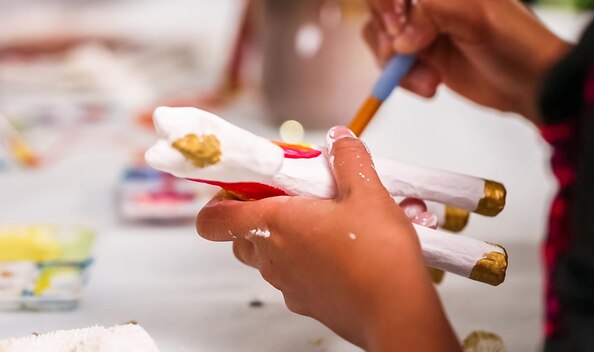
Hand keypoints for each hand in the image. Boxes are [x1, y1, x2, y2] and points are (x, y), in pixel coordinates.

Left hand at [196, 126, 459, 350]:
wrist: (397, 312)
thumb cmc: (376, 258)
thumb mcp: (366, 191)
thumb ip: (347, 159)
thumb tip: (339, 140)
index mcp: (273, 225)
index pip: (213, 219)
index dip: (221, 198)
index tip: (247, 182)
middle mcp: (272, 258)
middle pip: (241, 234)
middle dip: (261, 211)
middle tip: (293, 196)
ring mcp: (288, 284)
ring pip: (270, 254)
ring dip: (289, 235)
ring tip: (328, 218)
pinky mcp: (308, 301)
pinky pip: (296, 275)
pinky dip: (310, 258)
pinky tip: (344, 247)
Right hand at [364, 0, 570, 121]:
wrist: (528, 83)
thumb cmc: (513, 42)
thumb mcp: (476, 17)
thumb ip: (432, 13)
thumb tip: (399, 39)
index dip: (385, 5)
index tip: (396, 27)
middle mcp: (425, 3)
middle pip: (378, 11)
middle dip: (387, 38)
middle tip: (407, 56)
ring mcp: (419, 30)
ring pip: (379, 40)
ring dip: (398, 65)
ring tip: (429, 79)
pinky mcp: (418, 58)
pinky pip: (390, 66)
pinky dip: (404, 80)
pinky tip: (431, 84)